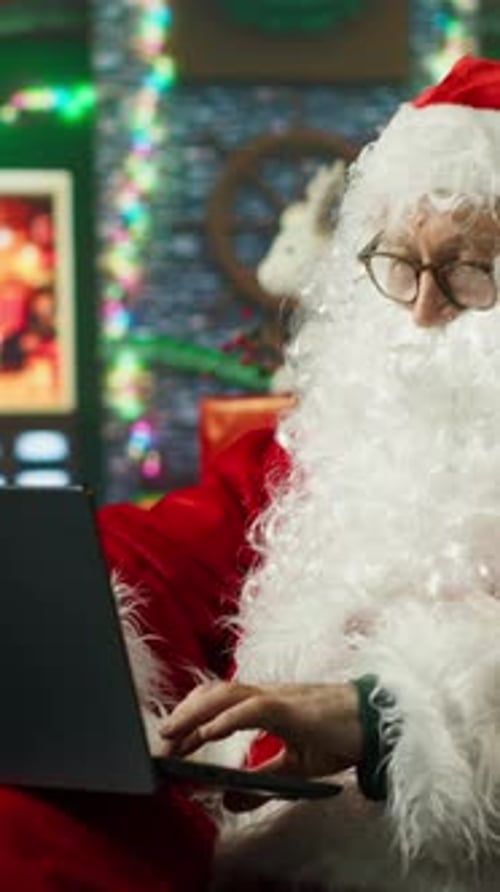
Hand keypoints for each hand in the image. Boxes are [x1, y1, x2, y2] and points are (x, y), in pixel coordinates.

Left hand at [160, 680, 361, 778]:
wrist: (375, 725)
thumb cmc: (338, 737)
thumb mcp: (294, 768)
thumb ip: (261, 782)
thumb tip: (227, 799)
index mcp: (265, 706)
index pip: (217, 704)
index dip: (190, 719)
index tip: (168, 742)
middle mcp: (265, 696)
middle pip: (213, 693)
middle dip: (184, 715)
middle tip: (161, 743)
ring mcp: (277, 698)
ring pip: (225, 695)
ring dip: (195, 713)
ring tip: (172, 735)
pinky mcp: (291, 707)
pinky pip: (252, 708)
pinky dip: (227, 719)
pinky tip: (208, 734)